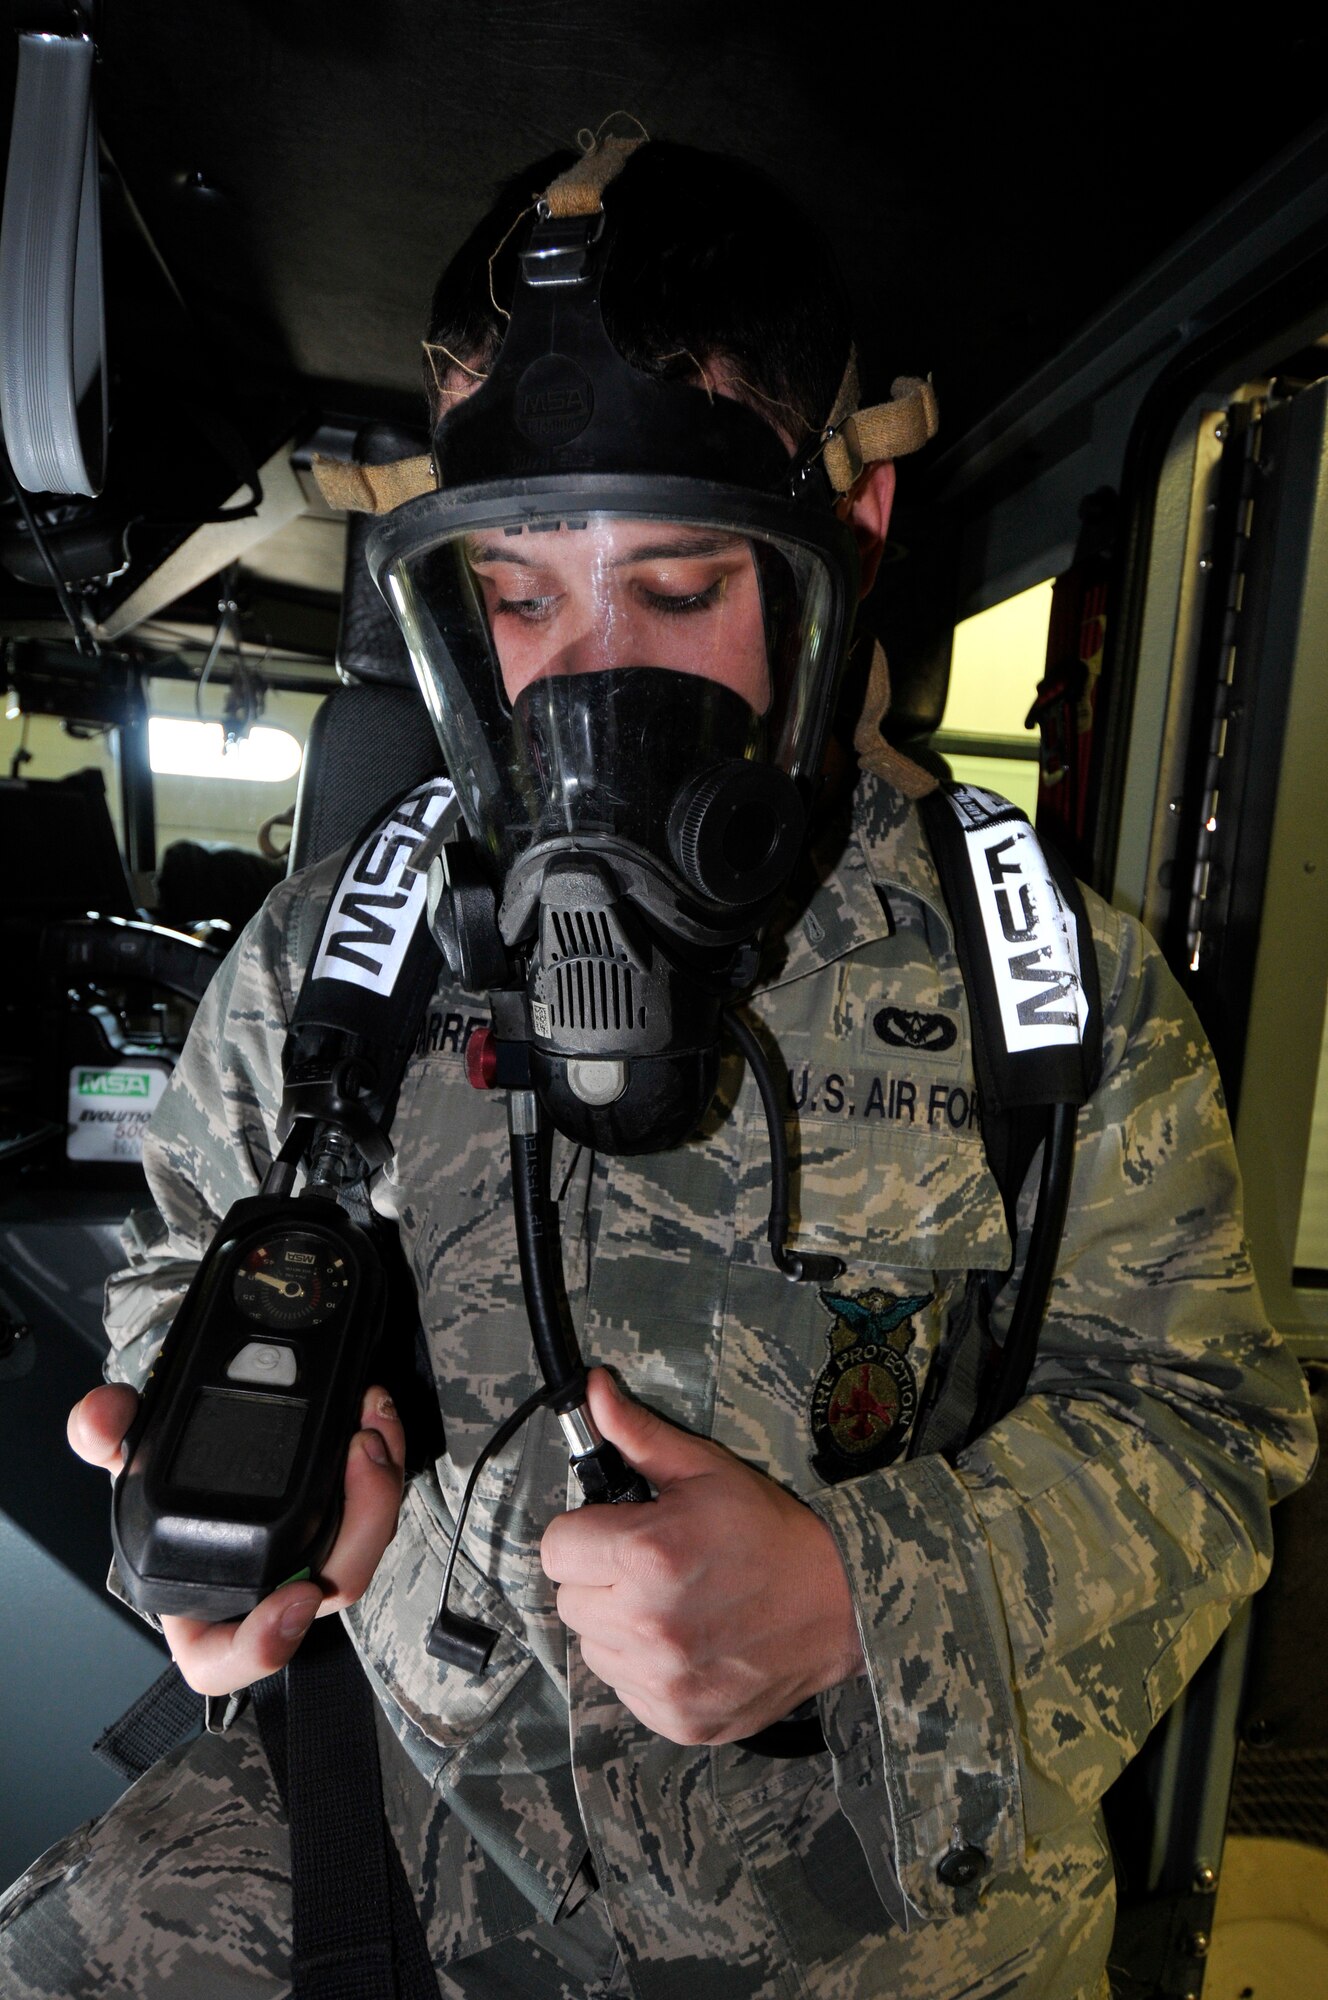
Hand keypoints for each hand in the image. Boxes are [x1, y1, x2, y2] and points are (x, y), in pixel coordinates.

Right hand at [68, 1380, 405, 1696]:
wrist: (201, 1462)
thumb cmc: (163, 1490)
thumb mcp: (126, 1461)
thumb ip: (106, 1437)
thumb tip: (99, 1414)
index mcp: (202, 1607)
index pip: (228, 1659)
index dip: (264, 1645)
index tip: (295, 1597)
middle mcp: (263, 1595)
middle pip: (328, 1589)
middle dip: (361, 1525)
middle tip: (363, 1457)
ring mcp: (306, 1562)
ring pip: (362, 1550)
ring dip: (380, 1490)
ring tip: (373, 1428)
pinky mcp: (339, 1525)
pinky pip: (370, 1514)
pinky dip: (380, 1469)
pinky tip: (376, 1423)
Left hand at [541, 1368, 865, 1744]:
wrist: (839, 1602)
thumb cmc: (770, 1531)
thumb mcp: (705, 1470)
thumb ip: (639, 1435)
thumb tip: (594, 1392)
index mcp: (647, 1556)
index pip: (555, 1548)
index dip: (583, 1533)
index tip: (613, 1532)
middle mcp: (647, 1625)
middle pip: (568, 1599)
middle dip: (598, 1578)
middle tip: (647, 1567)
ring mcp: (662, 1680)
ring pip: (592, 1647)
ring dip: (616, 1626)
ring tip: (668, 1604)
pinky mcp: (678, 1718)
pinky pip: (624, 1689)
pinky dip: (643, 1668)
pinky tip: (684, 1641)